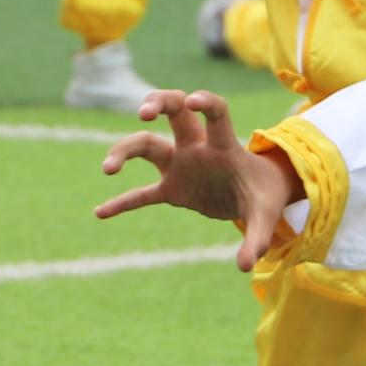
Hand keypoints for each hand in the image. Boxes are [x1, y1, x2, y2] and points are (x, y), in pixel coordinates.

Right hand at [95, 89, 301, 267]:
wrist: (256, 197)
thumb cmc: (262, 195)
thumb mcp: (265, 215)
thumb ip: (256, 237)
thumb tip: (245, 265)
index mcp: (224, 146)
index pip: (215, 113)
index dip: (205, 103)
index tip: (193, 100)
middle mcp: (197, 147)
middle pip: (174, 110)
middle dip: (157, 102)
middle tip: (143, 113)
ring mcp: (181, 165)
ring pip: (146, 144)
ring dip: (124, 150)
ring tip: (107, 170)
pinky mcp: (172, 188)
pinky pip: (141, 194)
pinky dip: (123, 203)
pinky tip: (101, 213)